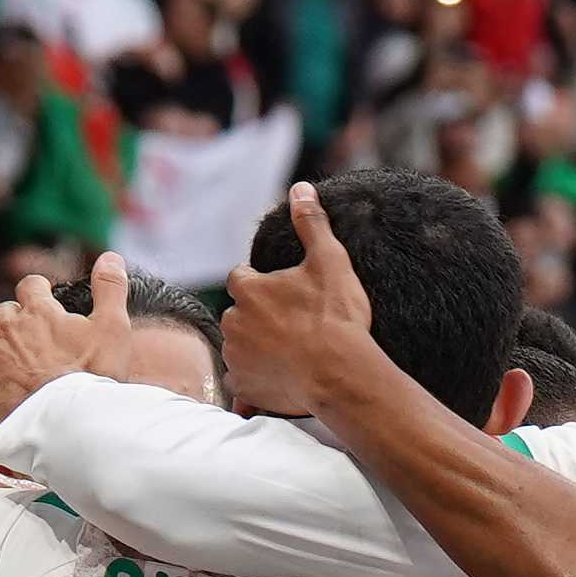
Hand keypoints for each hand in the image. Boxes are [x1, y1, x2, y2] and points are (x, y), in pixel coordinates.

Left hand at [0, 251, 126, 437]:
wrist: (68, 424)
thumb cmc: (93, 377)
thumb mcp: (113, 328)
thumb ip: (110, 289)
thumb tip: (111, 255)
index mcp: (38, 311)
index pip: (30, 285)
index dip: (38, 292)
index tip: (46, 301)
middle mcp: (8, 329)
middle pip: (4, 312)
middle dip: (16, 321)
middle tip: (35, 340)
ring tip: (15, 365)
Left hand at [218, 178, 381, 420]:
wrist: (341, 375)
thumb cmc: (336, 316)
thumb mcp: (330, 261)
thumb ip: (311, 223)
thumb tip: (301, 188)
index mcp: (248, 289)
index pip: (240, 277)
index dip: (260, 282)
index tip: (282, 292)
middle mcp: (234, 322)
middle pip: (238, 313)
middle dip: (257, 316)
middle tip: (291, 325)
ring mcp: (236, 357)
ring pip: (238, 346)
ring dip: (254, 347)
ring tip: (288, 353)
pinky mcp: (244, 388)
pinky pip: (241, 382)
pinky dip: (254, 380)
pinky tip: (277, 379)